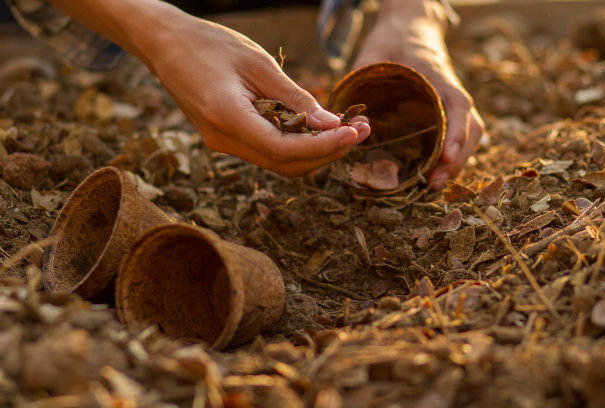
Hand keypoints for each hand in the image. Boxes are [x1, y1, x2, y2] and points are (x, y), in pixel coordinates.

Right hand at [146, 10, 370, 176]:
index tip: (355, 132)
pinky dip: (297, 144)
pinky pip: (267, 151)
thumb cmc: (210, 44)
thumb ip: (295, 98)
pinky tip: (318, 127)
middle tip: (362, 129)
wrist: (165, 45)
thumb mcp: (259, 63)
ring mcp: (222, 143)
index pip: (285, 151)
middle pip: (286, 165)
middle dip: (328, 152)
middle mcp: (223, 140)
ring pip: (279, 162)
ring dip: (316, 151)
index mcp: (228, 118)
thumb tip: (331, 124)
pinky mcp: (226, 139)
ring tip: (348, 127)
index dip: (324, 147)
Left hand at [353, 0, 484, 189]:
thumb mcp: (370, 55)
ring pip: (469, 134)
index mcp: (437, 75)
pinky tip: (435, 173)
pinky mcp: (446, 110)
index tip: (446, 156)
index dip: (456, 131)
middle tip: (434, 183)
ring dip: (456, 162)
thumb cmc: (390, 39)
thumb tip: (348, 119)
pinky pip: (458, 134)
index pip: (457, 104)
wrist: (409, 25)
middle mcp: (450, 90)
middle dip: (456, 158)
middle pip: (471, 127)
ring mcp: (451, 101)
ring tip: (434, 185)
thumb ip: (359, 80)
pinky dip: (452, 156)